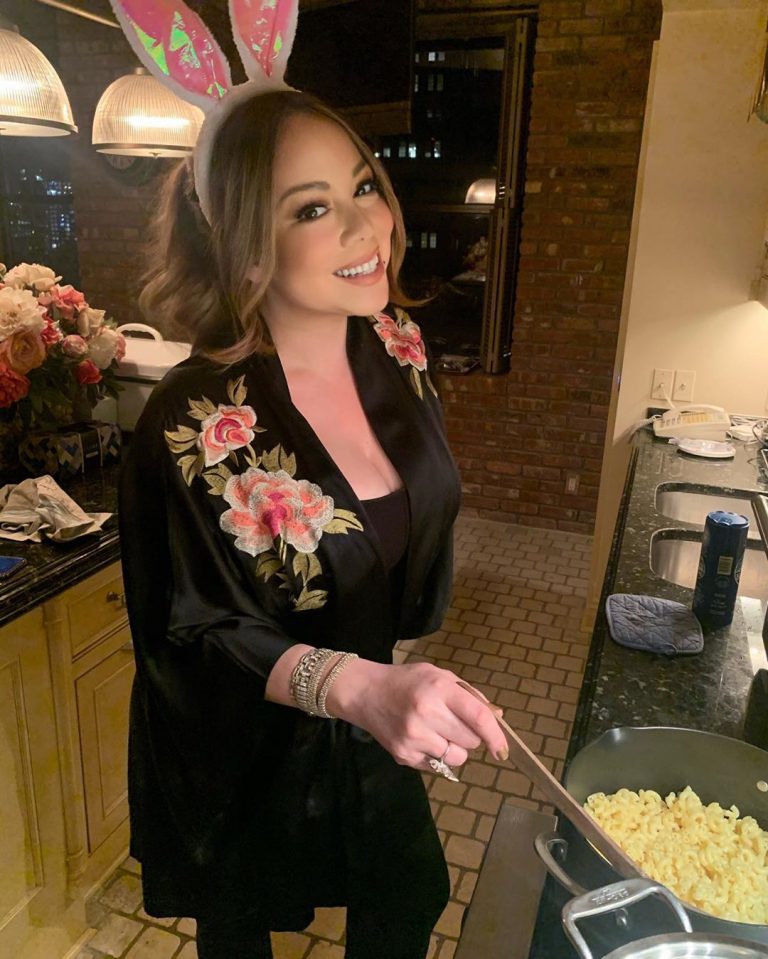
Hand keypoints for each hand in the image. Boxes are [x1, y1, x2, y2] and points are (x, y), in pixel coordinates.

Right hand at [326, 660, 508, 771]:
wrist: (365, 693)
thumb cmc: (407, 681)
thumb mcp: (439, 676)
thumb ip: (470, 696)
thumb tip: (498, 718)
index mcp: (439, 689)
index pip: (478, 718)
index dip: (496, 736)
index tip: (503, 750)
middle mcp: (426, 714)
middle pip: (470, 741)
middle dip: (470, 736)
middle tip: (453, 723)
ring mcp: (414, 738)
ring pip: (457, 758)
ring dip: (455, 749)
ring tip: (438, 733)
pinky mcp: (404, 755)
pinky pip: (438, 767)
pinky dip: (437, 756)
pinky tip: (423, 739)